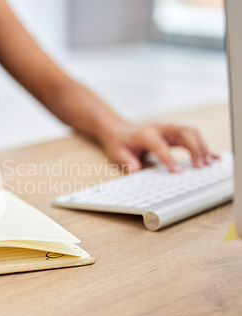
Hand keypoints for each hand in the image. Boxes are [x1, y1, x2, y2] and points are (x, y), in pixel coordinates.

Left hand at [100, 122, 218, 172]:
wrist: (120, 130)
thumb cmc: (120, 142)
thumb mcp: (117, 152)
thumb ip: (126, 160)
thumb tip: (135, 169)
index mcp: (145, 134)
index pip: (160, 145)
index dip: (169, 158)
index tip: (177, 172)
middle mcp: (159, 128)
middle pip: (182, 132)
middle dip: (194, 148)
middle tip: (199, 166)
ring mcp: (169, 129)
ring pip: (191, 132)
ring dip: (202, 146)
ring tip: (207, 163)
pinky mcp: (175, 133)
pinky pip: (193, 136)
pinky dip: (203, 145)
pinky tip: (213, 155)